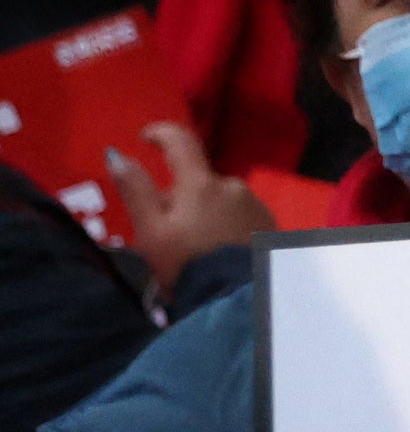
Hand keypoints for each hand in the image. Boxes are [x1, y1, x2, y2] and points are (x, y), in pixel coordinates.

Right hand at [101, 121, 267, 294]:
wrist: (238, 298)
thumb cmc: (188, 264)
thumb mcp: (151, 231)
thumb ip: (136, 190)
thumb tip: (117, 155)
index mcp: (201, 184)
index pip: (181, 142)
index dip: (161, 133)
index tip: (145, 138)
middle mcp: (233, 186)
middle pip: (196, 182)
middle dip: (177, 199)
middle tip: (164, 235)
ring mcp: (255, 204)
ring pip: (217, 200)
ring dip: (201, 215)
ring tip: (191, 251)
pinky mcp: (269, 224)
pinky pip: (237, 215)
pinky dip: (222, 226)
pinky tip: (216, 252)